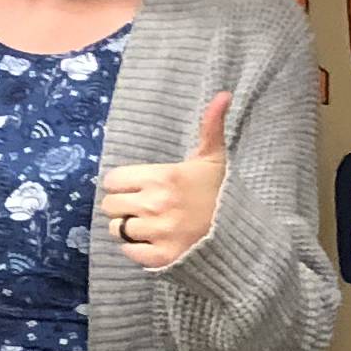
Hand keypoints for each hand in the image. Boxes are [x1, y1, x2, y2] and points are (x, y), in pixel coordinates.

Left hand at [98, 92, 231, 271]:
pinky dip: (137, 249)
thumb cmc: (220, 192)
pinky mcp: (161, 257)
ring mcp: (158, 232)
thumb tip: (223, 94)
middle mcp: (156, 204)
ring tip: (149, 223)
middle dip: (123, 204)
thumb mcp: (213, 157)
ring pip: (118, 229)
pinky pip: (130, 252)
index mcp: (163, 177)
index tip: (138, 186)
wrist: (240, 232)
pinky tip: (153, 240)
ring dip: (129, 227)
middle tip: (143, 206)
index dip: (122, 183)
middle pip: (110, 205)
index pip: (112, 180)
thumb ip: (210, 126)